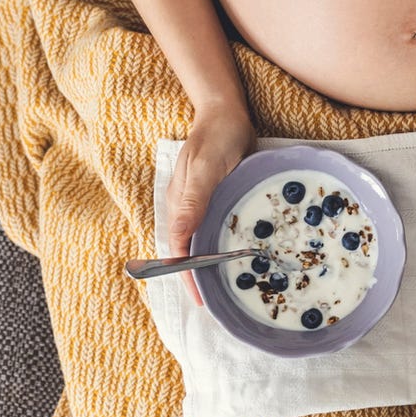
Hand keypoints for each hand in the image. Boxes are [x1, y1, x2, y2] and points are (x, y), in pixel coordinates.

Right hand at [166, 108, 255, 304]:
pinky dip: (220, 246)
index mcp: (178, 205)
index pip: (177, 250)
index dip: (187, 276)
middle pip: (185, 252)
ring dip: (208, 265)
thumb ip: (194, 200)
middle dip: (197, 278)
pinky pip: (212, 229)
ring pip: (198, 243)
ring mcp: (197, 205)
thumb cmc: (217, 136)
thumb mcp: (206, 167)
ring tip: (227, 289)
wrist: (225, 112)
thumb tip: (178, 237)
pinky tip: (238, 256)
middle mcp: (184, 209)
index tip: (201, 299)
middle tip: (217, 304)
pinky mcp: (212, 200)